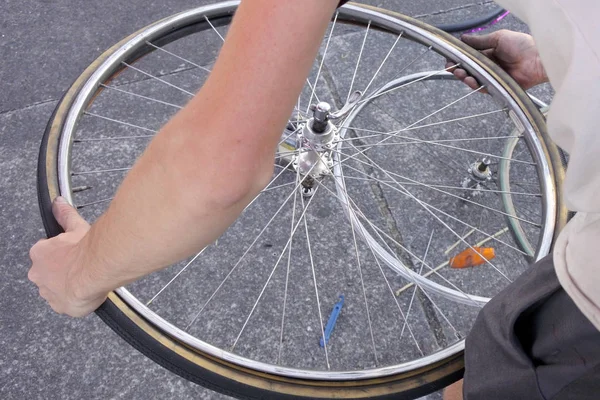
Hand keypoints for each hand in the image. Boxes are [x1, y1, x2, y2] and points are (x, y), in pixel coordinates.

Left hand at [28, 197, 105, 316]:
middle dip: (61, 269)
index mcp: (39, 254)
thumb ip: (66, 215)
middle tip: (79, 265)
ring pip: (55, 287)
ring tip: (84, 278)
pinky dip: (74, 298)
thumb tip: (59, 202)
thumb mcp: (76, 227)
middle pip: (48, 271)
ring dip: (66, 284)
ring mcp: (48, 292)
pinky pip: (64, 303)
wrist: (93, 272)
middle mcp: (38, 274)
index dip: (60, 252)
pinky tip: (85, 290)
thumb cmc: (84, 251)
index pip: (45, 252)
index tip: (71, 252)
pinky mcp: (59, 306)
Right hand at [446, 30, 547, 89]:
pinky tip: (469, 80)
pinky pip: (482, 88)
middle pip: (469, 69)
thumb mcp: (499, 38)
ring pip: (473, 79)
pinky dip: (474, 84)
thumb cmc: (522, 45)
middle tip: (450, 67)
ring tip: (459, 73)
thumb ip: (480, 41)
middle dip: (458, 68)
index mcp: (490, 53)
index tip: (449, 57)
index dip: (459, 58)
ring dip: (464, 77)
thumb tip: (463, 38)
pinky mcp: (497, 87)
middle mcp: (489, 66)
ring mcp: (492, 77)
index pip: (470, 57)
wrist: (538, 60)